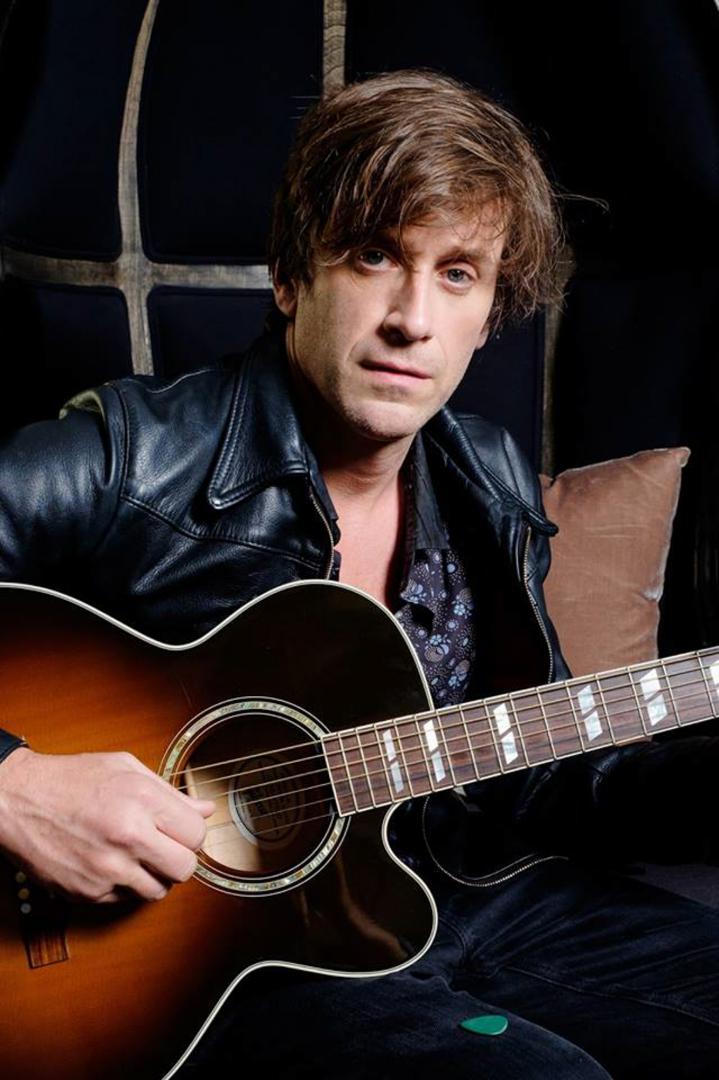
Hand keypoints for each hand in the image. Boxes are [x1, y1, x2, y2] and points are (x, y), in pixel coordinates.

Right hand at [0, 747, 214, 902]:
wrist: (18, 800)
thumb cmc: (71, 779)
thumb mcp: (126, 768)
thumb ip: (170, 792)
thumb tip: (205, 810)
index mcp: (141, 802)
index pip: (196, 835)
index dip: (192, 833)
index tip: (180, 829)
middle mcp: (126, 838)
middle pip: (184, 869)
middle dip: (179, 858)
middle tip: (164, 846)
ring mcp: (106, 869)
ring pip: (158, 891)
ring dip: (154, 875)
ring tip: (136, 854)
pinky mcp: (87, 892)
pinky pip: (125, 900)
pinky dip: (124, 885)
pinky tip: (111, 862)